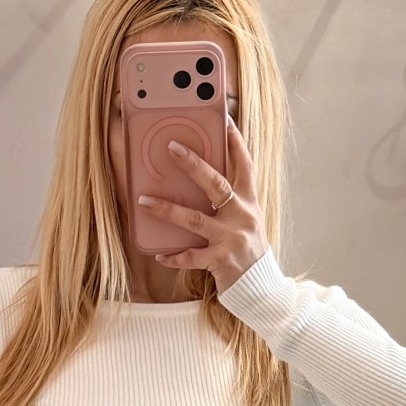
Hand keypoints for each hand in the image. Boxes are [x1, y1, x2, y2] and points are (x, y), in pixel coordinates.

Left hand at [136, 117, 269, 295]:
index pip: (245, 164)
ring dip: (168, 210)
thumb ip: (230, 200)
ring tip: (144, 201)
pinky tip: (159, 255)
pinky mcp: (220, 261)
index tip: (224, 118)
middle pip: (216, 183)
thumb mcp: (246, 219)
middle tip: (171, 147)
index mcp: (249, 202)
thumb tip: (202, 179)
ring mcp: (231, 239)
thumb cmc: (248, 249)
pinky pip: (191, 257)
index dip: (235, 141)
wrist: (261, 286)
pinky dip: (174, 257)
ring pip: (195, 219)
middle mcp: (241, 216)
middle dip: (193, 164)